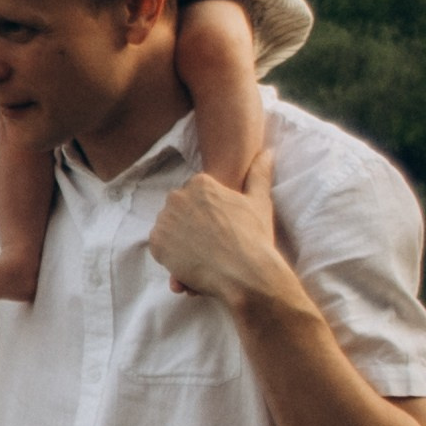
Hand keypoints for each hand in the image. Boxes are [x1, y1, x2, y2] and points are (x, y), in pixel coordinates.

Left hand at [149, 150, 285, 306]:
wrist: (245, 273)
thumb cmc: (255, 236)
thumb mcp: (260, 201)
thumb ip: (259, 174)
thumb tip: (268, 152)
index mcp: (200, 183)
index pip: (196, 196)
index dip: (209, 213)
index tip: (222, 227)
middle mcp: (177, 197)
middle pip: (180, 211)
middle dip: (192, 224)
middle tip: (213, 243)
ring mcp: (165, 220)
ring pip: (170, 229)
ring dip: (181, 240)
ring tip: (205, 254)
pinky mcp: (156, 243)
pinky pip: (161, 248)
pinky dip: (172, 255)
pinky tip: (193, 262)